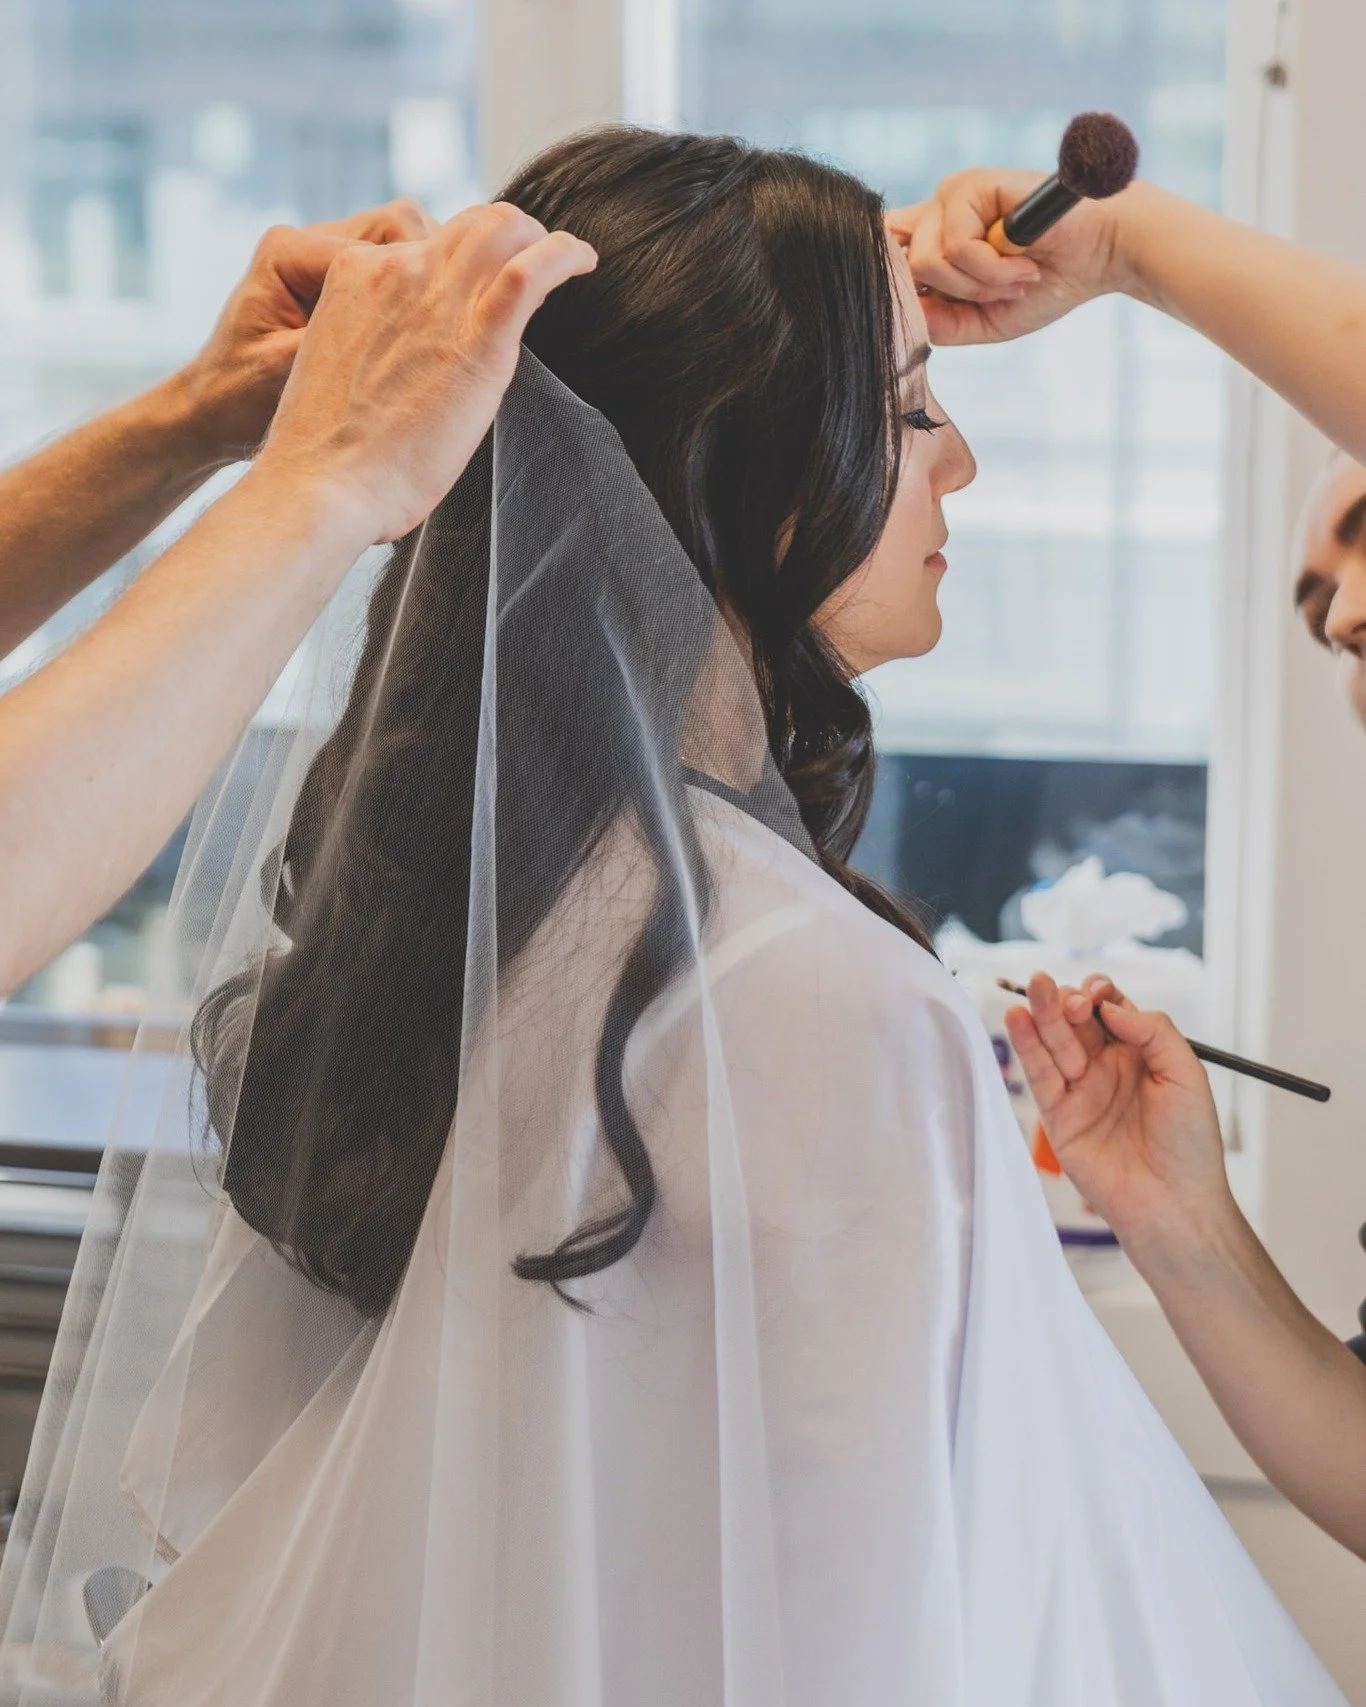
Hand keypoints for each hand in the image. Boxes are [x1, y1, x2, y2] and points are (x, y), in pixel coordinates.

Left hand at [177, 198, 438, 460]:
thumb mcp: (292, 373)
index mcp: (289, 252)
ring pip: (406, 247)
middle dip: (436, 269)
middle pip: (402, 228)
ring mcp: (328, 260)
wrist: (211, 414)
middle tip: (458, 322)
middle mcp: (309, 243)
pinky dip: (418, 302)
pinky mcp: (342, 284)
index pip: (383, 239)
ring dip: (430, 285)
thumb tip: (415, 328)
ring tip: (445, 334)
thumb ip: (347, 339)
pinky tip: (432, 338)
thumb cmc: (237, 400)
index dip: (428, 274)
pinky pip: (396, 276)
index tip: (452, 319)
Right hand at [253, 202, 597, 544]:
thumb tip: (408, 362)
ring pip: (503, 229)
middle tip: (534, 261)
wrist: (324, 484)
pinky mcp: (478, 339)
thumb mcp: (342, 370)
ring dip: (540, 238)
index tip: (477, 289)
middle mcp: (397, 272)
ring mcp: (437, 299)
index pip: (422, 245)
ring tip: (565, 261)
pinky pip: (532, 271)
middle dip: (508, 234)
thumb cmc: (330, 455)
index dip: (458, 263)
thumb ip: (375, 344)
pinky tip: (585, 262)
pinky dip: (566, 255)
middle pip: (468, 223)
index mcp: (357, 275)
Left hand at [888, 168, 1137, 345]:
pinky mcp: (971, 186)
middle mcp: (935, 215)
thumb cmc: (1045, 285)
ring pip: (925, 263)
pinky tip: (1022, 258)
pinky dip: (991, 268)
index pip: (881, 256)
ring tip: (1016, 273)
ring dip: (978, 283)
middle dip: (957, 296)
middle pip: (900, 272)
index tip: (926, 309)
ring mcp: (951, 197)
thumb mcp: (980, 321)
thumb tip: (899, 314)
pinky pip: (955, 247)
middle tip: (1003, 289)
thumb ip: (936, 322)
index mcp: (932, 241)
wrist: (1099, 256)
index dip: (887, 285)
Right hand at [1004, 972, 1231, 1248]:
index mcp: (1140, 1054)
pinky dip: (1026, 1045)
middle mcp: (1106, 1067)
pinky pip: (1039, 1074)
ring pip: (1055, 1041)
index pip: (1111, 1008)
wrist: (1173, 1203)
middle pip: (1077, 1020)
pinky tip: (1018, 1018)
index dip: (1102, 994)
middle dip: (1069, 1001)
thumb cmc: (1190, 1146)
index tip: (1099, 993)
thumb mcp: (1187, 1076)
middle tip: (1068, 997)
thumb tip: (1112, 1007)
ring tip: (1036, 987)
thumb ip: (1153, 1032)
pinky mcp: (1058, 1115)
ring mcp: (1080, 1090)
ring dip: (1043, 1012)